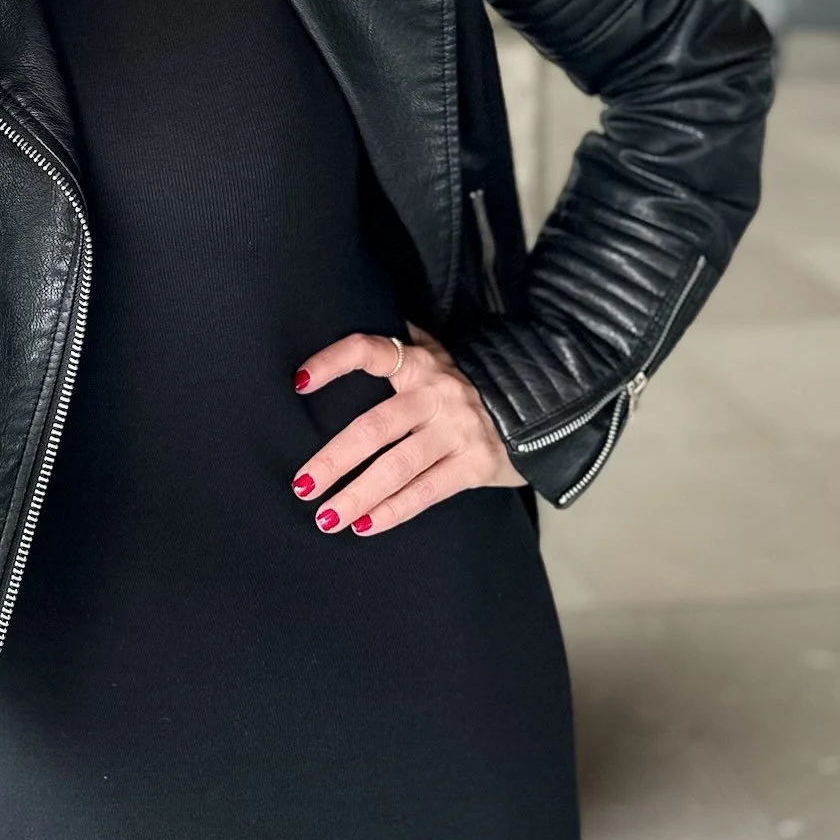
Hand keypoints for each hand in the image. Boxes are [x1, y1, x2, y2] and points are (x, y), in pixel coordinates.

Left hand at [289, 321, 525, 535]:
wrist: (540, 408)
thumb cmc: (470, 385)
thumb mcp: (439, 354)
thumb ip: (401, 344)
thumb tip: (358, 314)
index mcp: (420, 362)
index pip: (369, 351)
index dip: (332, 361)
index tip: (298, 382)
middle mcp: (436, 393)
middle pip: (374, 426)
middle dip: (334, 460)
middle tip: (302, 485)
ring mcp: (456, 431)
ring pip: (397, 466)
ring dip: (357, 495)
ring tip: (326, 517)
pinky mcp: (475, 465)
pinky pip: (426, 491)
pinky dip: (393, 511)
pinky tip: (365, 525)